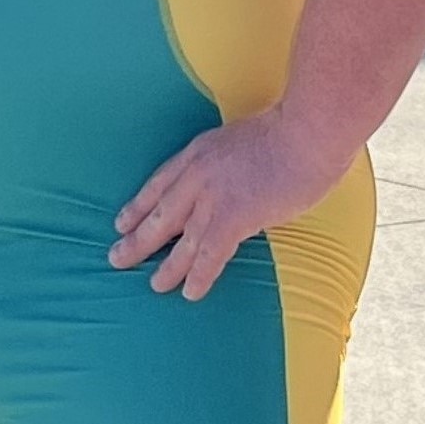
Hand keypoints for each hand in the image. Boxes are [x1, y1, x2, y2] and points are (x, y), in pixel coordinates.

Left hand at [111, 110, 348, 300]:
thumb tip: (241, 181)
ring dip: (165, 266)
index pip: (160, 182)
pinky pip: (208, 255)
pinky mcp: (232, 218)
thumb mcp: (246, 136)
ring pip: (178, 240)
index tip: (122, 220)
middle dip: (136, 237)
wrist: (308, 133)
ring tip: (154, 284)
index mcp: (200, 151)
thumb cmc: (293, 130)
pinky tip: (190, 293)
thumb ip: (234, 160)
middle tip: (116, 257)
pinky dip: (198, 276)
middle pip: (159, 213)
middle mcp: (198, 174)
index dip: (139, 205)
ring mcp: (212, 197)